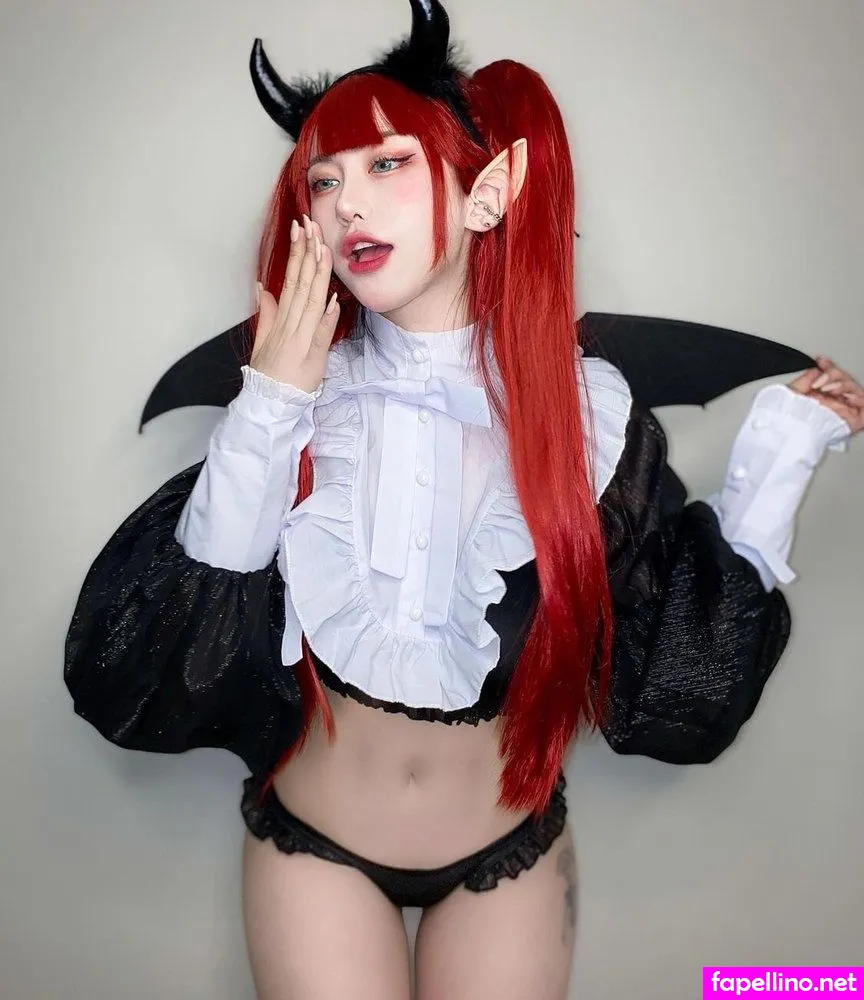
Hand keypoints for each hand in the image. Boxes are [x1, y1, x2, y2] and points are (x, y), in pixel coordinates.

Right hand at [250, 214, 339, 393]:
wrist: (271, 404)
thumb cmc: (269, 376)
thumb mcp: (261, 343)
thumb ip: (265, 314)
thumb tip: (263, 288)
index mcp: (279, 321)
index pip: (289, 280)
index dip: (296, 255)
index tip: (301, 232)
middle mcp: (290, 326)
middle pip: (300, 284)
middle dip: (307, 253)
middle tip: (312, 226)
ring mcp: (301, 340)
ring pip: (310, 301)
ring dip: (318, 274)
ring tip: (322, 248)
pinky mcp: (313, 356)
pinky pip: (321, 332)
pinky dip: (327, 315)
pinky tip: (333, 296)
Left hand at [788, 356, 863, 434]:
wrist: (787, 432)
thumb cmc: (785, 417)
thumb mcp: (794, 391)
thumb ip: (808, 377)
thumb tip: (818, 368)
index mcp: (820, 398)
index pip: (832, 378)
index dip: (829, 368)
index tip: (821, 361)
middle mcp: (832, 404)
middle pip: (845, 381)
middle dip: (834, 374)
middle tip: (819, 381)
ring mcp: (843, 411)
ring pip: (855, 390)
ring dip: (843, 384)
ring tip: (827, 389)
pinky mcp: (853, 421)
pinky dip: (859, 397)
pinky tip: (845, 396)